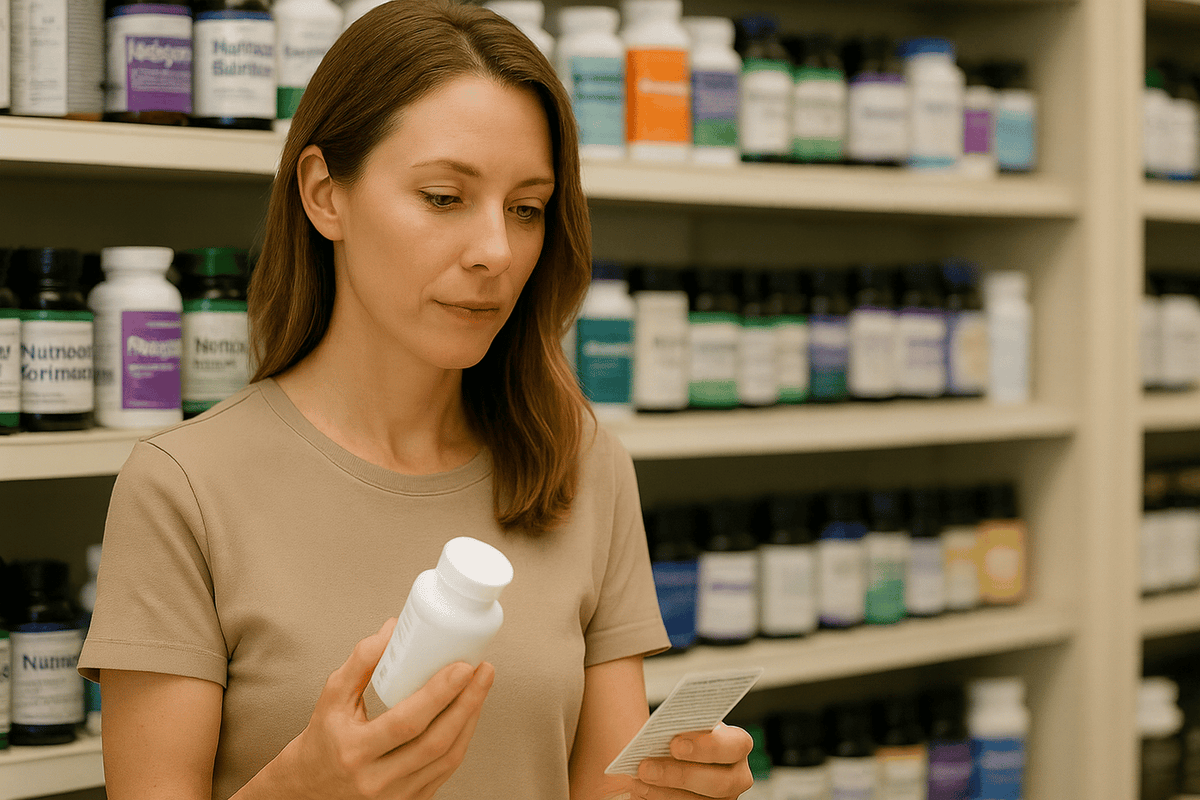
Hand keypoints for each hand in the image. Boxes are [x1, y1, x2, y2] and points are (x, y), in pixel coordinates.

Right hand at [257, 618, 494, 799]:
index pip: (406, 723)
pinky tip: (468, 712)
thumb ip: (361, 662)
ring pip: (447, 758)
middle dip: (466, 703)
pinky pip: (446, 769)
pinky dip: (462, 738)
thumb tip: (393, 629)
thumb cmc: (324, 738)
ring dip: (470, 719)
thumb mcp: (332, 696)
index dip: (440, 694)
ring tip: (480, 686)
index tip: (463, 667)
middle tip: (482, 670)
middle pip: (435, 742)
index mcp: (354, 751)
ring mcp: (396, 796)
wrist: (312, 785)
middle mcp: (376, 780)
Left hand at [631, 723, 754, 798]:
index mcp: (737, 745)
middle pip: (718, 782)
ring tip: (636, 780)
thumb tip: (661, 733)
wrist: (676, 753)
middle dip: (678, 775)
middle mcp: (736, 776)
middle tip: (644, 768)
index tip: (674, 744)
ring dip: (663, 792)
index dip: (707, 746)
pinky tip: (640, 791)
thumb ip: (683, 727)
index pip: (735, 746)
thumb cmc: (682, 733)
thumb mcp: (686, 725)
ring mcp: (723, 799)